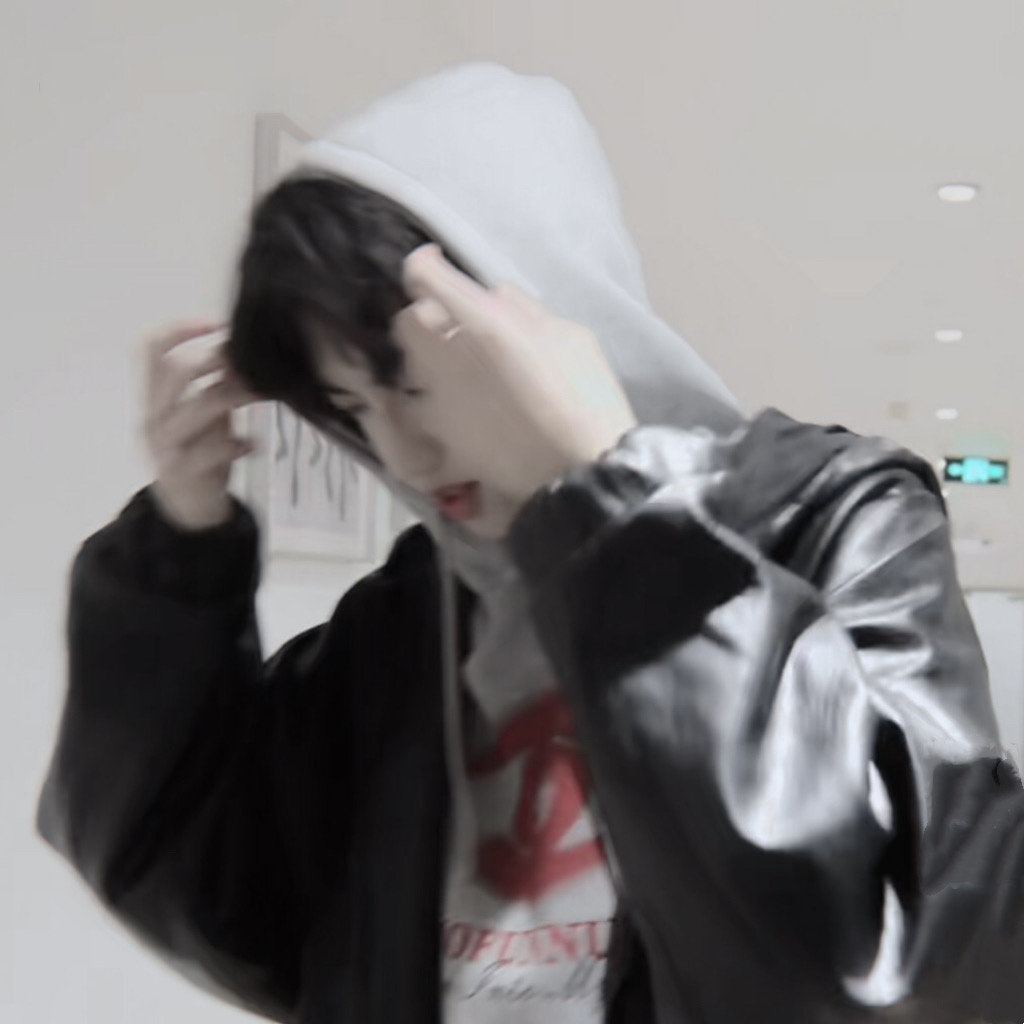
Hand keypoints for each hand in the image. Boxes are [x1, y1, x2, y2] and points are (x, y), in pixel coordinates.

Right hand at [142, 321, 262, 531]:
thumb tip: (243, 356)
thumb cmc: (198, 457)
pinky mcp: (184, 472)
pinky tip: (254, 445)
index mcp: (153, 399)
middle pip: (175, 372)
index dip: (178, 330)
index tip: (214, 324)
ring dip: (233, 394)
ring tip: (261, 393)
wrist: (186, 512)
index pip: (149, 350)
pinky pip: (212, 450)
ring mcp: (166, 446)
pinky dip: (238, 443)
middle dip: (215, 360)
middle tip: (247, 363)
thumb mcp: (203, 419)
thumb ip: (213, 389)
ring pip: (198, 406)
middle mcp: (153, 418)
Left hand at [396, 245, 637, 531]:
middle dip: (427, 318)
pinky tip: (464, 409)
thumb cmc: (586, 396)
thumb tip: (495, 299)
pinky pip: (423, 408)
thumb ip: (523, 311)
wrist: (579, 471)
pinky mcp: (437, 438)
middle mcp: (444, 358)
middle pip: (408, 323)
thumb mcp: (568, 335)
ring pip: (411, 367)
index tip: (436, 266)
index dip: (425, 266)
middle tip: (458, 326)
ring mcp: (435, 402)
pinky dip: (436, 401)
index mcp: (478, 323)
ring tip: (461, 371)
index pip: (422, 277)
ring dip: (429, 361)